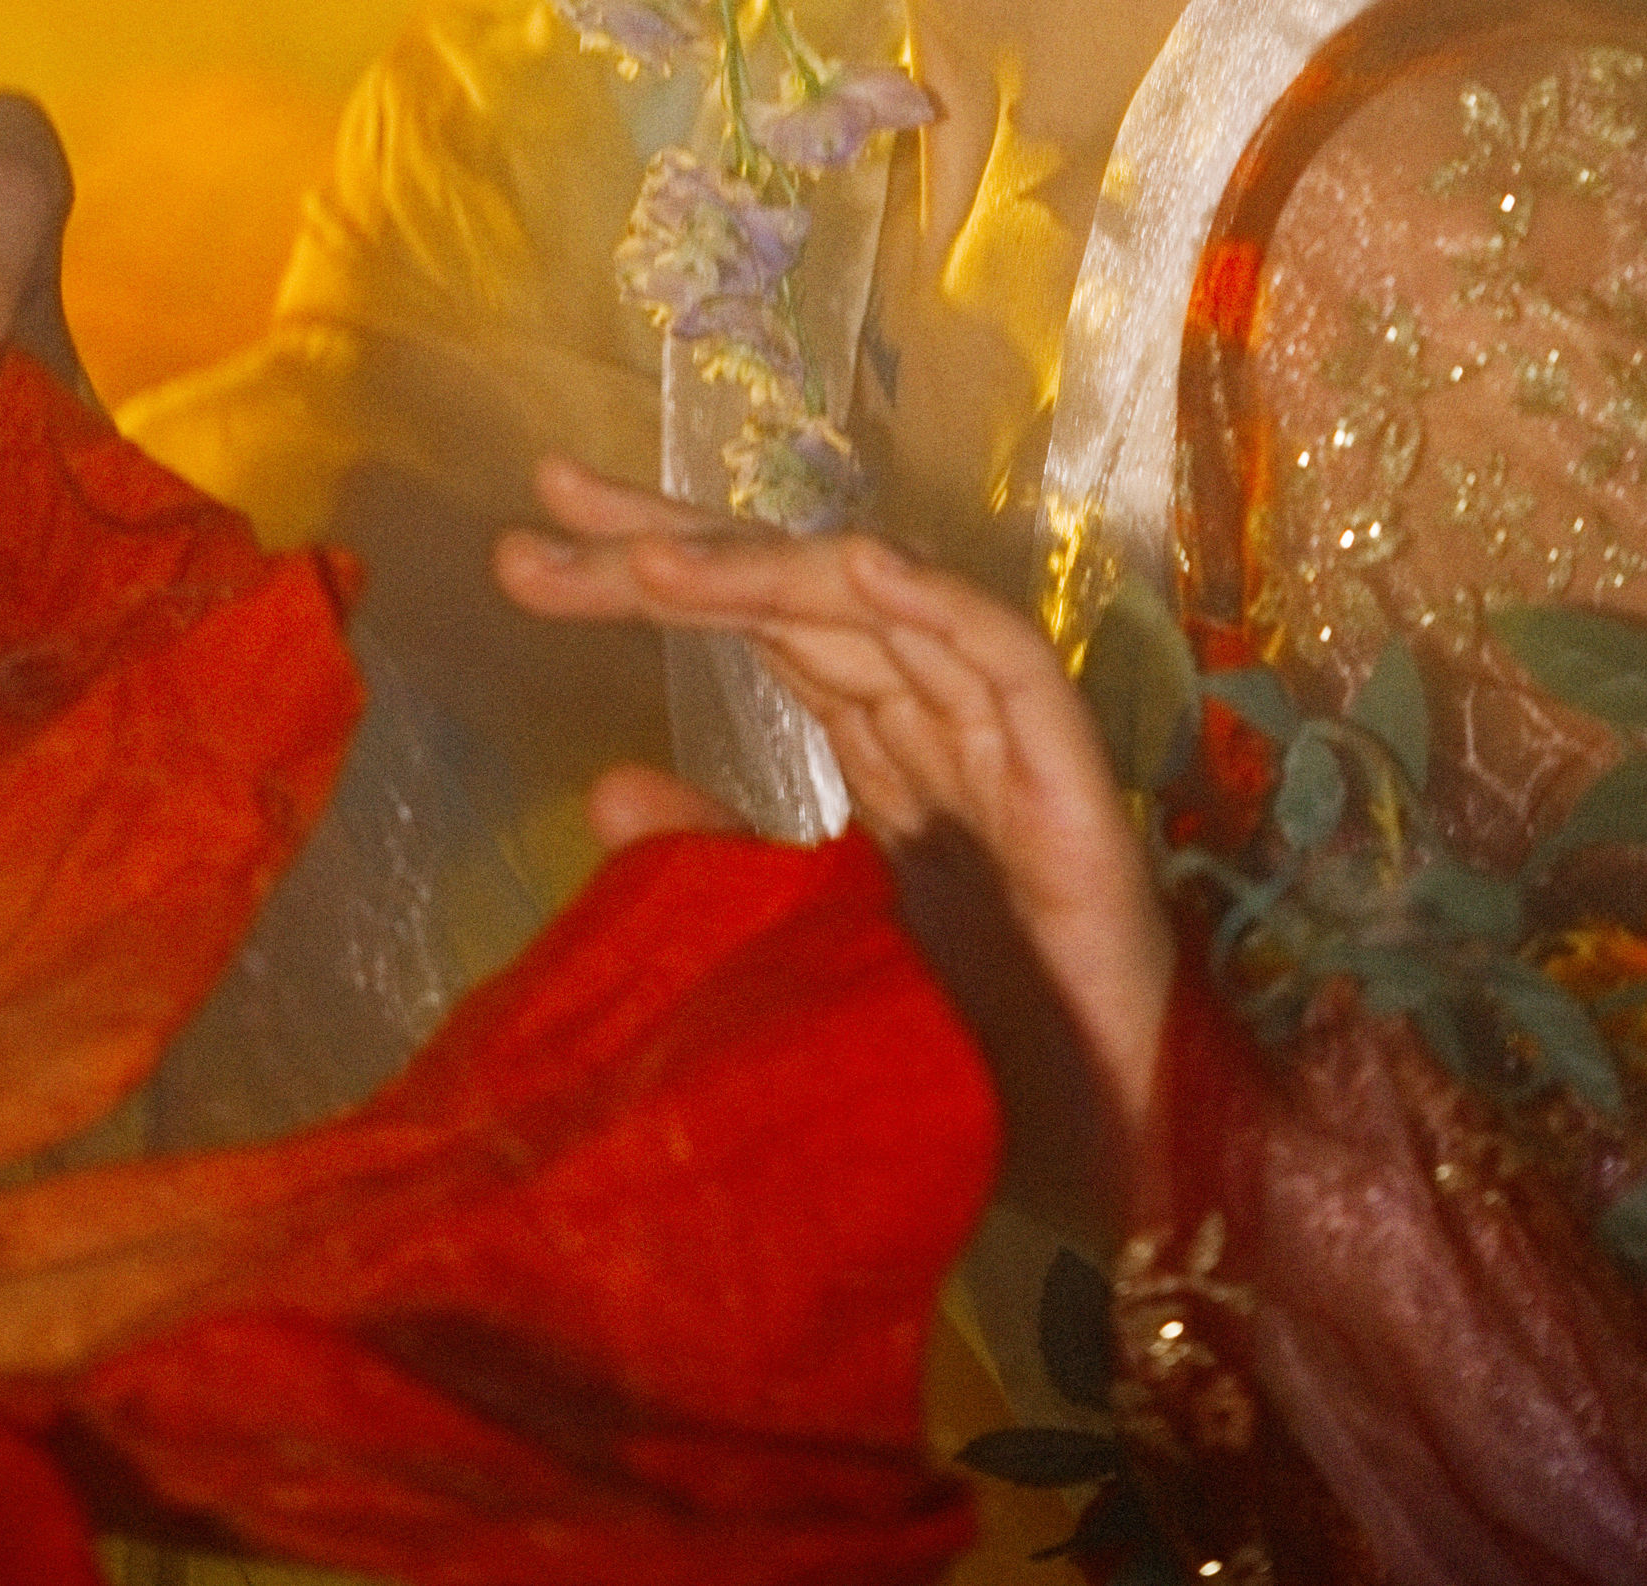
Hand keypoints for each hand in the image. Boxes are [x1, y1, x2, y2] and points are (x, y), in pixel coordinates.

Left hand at [498, 453, 1174, 1237]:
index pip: (755, 625)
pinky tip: (861, 570)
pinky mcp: (1066, 780)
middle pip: (797, 592)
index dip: (650, 575)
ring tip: (649, 561)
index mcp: (879, 746)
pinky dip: (939, 607)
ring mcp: (1000, 737)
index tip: (528, 548)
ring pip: (879, 609)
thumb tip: (604, 791)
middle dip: (675, 542)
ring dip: (766, 570)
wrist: (1118, 1150)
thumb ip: (725, 861)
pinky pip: (1006, 662)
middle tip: (550, 495)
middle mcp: (932, 717)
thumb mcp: (806, 945)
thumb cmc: (976, 1054)